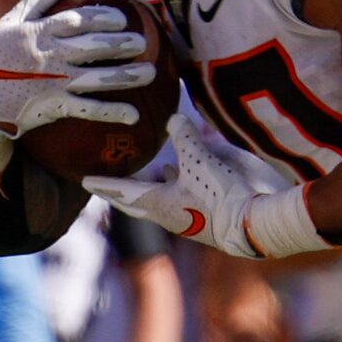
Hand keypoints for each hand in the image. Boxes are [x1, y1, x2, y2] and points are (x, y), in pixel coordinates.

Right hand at [0, 0, 155, 177]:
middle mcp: (50, 55)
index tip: (121, 18)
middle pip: (93, 46)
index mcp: (40, 32)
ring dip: (126, 76)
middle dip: (120, 44)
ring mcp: (54, 82)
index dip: (102, 18)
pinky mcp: (54, 106)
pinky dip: (111, 112)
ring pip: (96, 77)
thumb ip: (35, 2)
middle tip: (142, 42)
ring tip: (150, 72)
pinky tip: (133, 115)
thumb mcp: (8, 24)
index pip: (77, 21)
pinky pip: (88, 109)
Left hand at [86, 117, 325, 258]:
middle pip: (137, 202)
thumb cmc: (224, 194)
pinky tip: (175, 171)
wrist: (256, 223)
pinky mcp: (208, 213)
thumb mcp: (202, 160)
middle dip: (120, 193)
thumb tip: (174, 119)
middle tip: (104, 185)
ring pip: (160, 199)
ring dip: (149, 187)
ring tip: (140, 175)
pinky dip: (175, 182)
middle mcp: (169, 211)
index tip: (85, 180)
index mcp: (158, 203)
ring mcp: (189, 214)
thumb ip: (185, 137)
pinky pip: (183, 195)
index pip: (123, 191)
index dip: (105, 183)